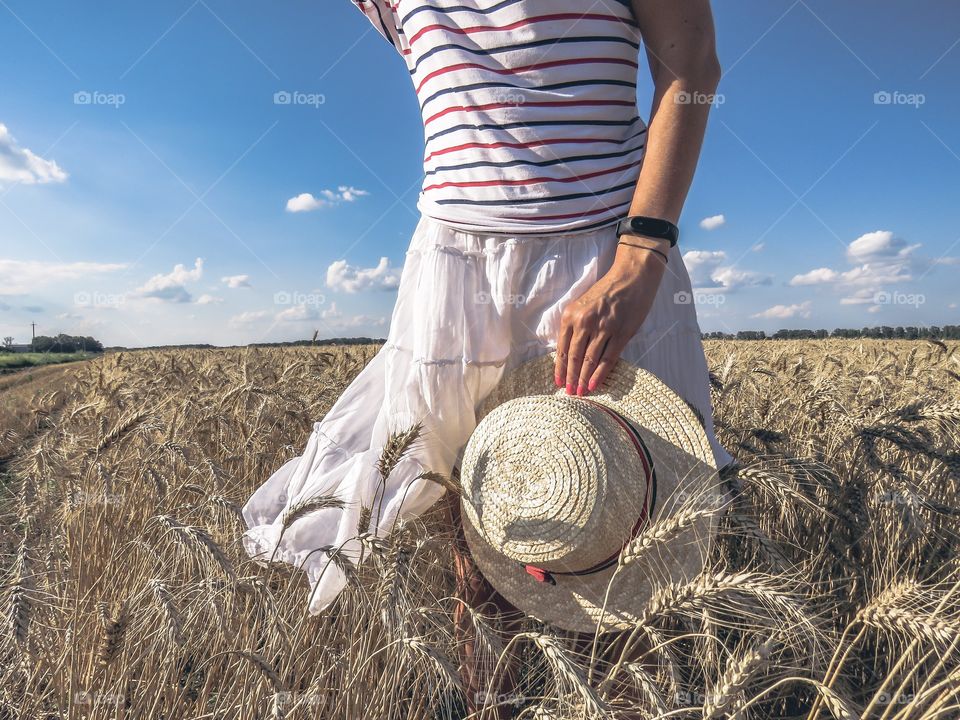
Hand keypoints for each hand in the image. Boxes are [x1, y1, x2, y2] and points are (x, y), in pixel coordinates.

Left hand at [554, 240, 667, 394]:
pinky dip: (600, 374)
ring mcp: (603, 328)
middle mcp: (584, 322)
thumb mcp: (583, 304)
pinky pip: (608, 358)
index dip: (560, 368)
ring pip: (590, 360)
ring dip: (584, 379)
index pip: (562, 348)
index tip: (558, 382)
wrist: (631, 276)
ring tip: (580, 392)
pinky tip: (594, 385)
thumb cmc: (606, 290)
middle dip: (570, 377)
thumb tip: (571, 351)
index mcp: (571, 315)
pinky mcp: (621, 332)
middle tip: (569, 393)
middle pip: (575, 357)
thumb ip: (576, 325)